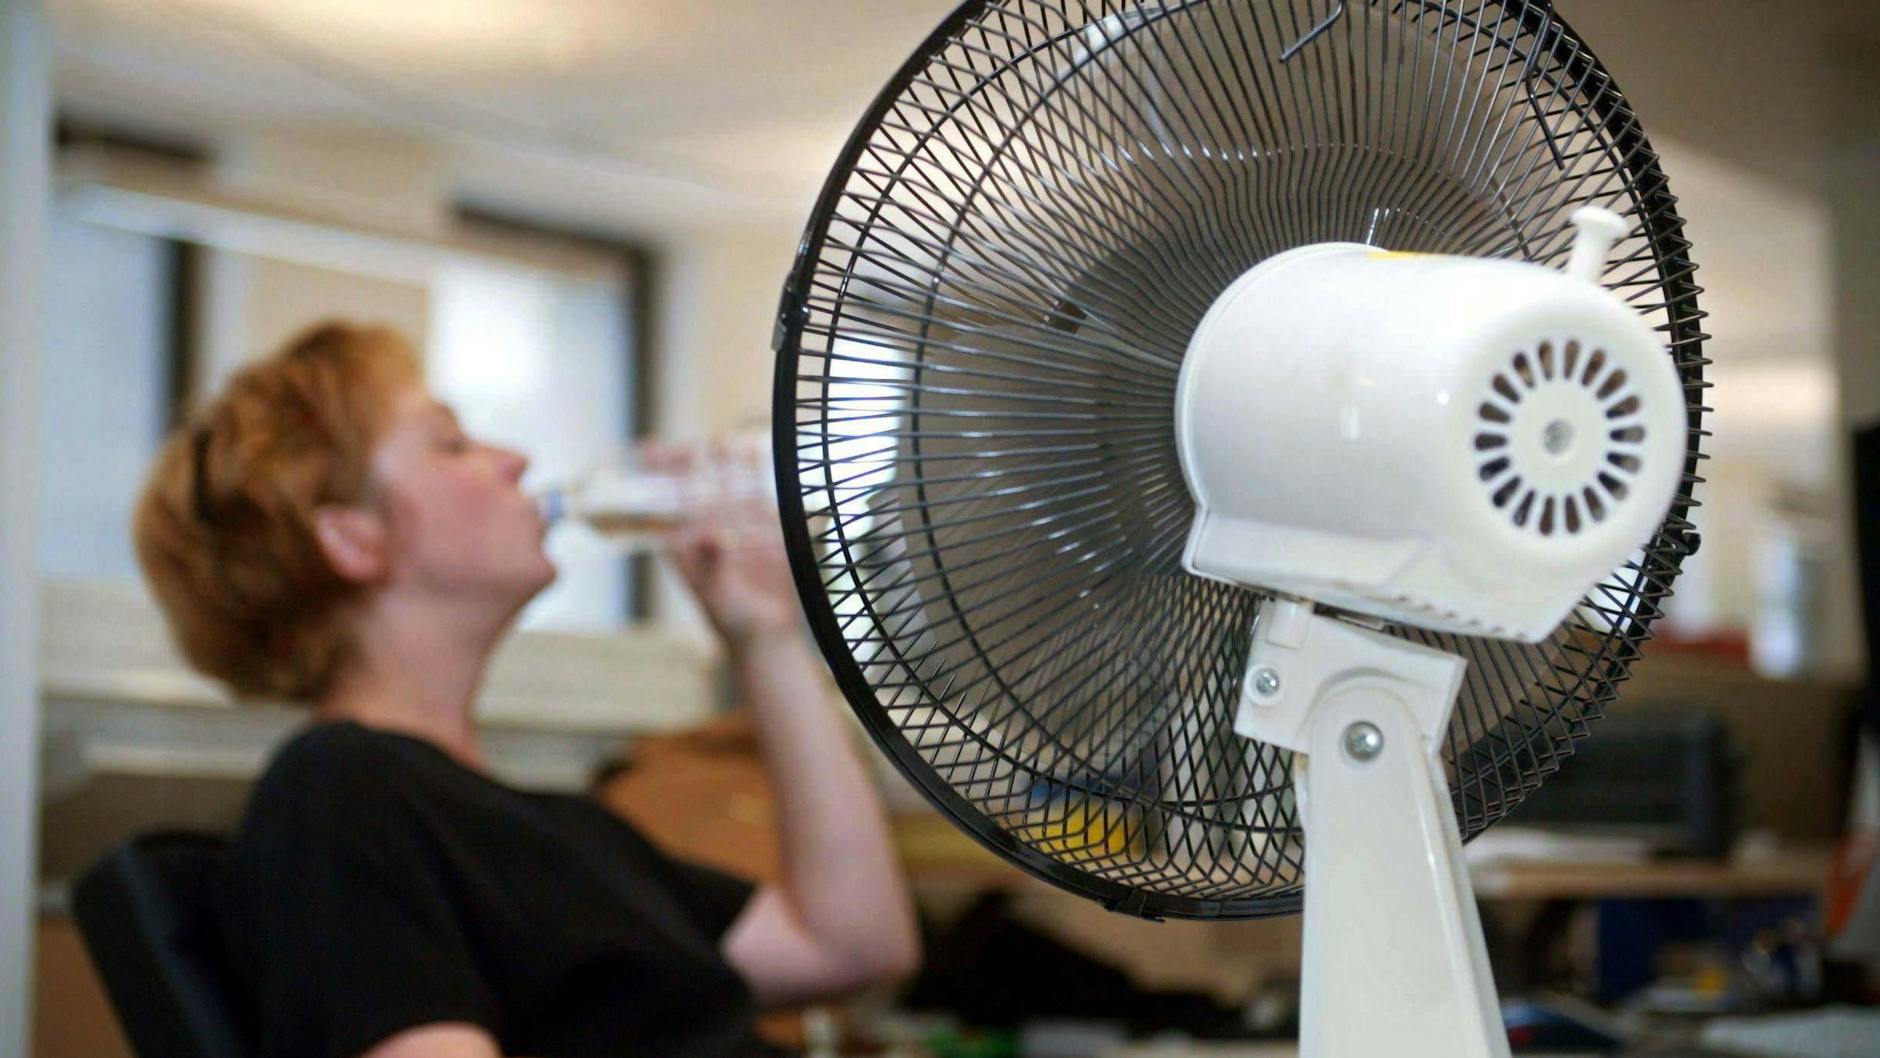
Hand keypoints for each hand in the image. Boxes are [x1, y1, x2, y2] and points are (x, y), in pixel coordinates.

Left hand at [652, 441, 800, 650]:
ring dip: (727, 464)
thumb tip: (709, 535)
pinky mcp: (767, 530)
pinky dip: (763, 477)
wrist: (766, 636)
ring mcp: (738, 527)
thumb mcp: (717, 594)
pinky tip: (763, 457)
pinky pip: (763, 497)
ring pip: (729, 486)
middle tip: (694, 448)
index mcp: (684, 544)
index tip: (649, 451)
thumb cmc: (730, 619)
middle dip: (693, 464)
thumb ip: (713, 563)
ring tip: (724, 444)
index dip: (655, 476)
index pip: (664, 501)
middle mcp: (708, 529)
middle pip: (696, 486)